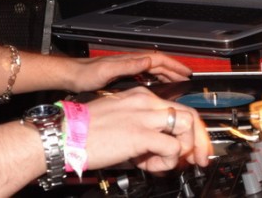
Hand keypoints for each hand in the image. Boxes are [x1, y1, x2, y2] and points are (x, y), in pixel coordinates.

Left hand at [67, 53, 191, 92]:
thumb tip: (147, 60)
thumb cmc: (85, 74)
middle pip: (158, 64)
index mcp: (129, 60)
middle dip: (174, 70)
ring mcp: (126, 68)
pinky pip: (144, 75)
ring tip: (178, 82)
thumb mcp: (107, 70)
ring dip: (166, 74)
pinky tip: (157, 86)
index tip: (186, 71)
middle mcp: (129, 62)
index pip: (157, 59)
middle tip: (187, 79)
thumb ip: (127, 65)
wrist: (71, 76)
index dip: (173, 65)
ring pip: (152, 69)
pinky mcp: (121, 75)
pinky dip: (155, 79)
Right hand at [83, 87, 211, 171]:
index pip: (176, 107)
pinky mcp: (140, 134)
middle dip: (199, 140)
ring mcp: (143, 115)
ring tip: (166, 162)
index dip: (190, 129)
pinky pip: (173, 148)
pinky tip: (153, 166)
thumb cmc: (83, 131)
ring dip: (184, 150)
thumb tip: (160, 151)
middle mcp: (144, 101)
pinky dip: (169, 161)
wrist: (63, 134)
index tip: (192, 147)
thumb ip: (142, 133)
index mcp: (138, 96)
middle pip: (189, 114)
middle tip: (197, 159)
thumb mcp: (118, 123)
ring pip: (187, 127)